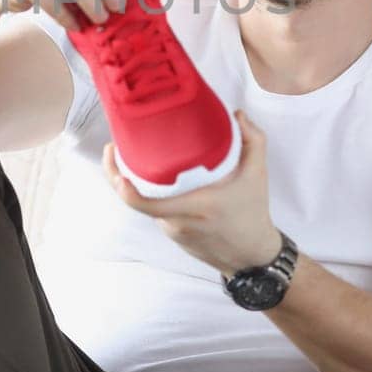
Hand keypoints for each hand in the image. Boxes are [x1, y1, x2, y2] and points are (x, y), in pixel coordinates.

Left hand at [101, 110, 282, 276]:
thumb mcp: (258, 175)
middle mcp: (177, 222)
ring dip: (139, 186)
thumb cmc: (253, 214)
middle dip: (118, 175)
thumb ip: (253, 140)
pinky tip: (155, 180)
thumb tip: (237, 114)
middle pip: (136, 201)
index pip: (145, 203)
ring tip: (134, 158)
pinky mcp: (174, 237)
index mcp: (194, 207)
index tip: (115, 160)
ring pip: (147, 206)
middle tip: (114, 149)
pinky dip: (153, 197)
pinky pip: (157, 214)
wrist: (252, 257)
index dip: (123, 187)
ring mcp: (173, 232)